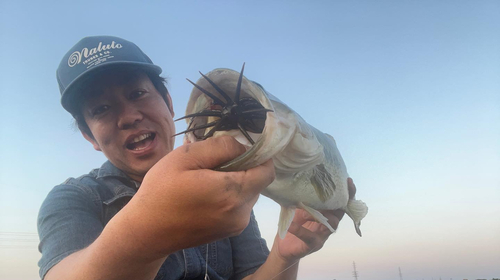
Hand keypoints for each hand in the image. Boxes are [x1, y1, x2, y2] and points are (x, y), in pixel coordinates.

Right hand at [117, 136, 275, 258]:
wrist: (146, 231)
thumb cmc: (161, 191)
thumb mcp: (186, 157)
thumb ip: (220, 147)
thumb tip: (243, 146)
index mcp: (233, 194)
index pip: (267, 171)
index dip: (259, 155)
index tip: (239, 147)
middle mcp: (241, 213)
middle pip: (257, 182)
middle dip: (242, 167)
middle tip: (213, 162)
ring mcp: (235, 226)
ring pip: (248, 193)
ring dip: (235, 182)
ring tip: (206, 178)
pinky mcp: (228, 232)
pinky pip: (239, 206)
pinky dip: (229, 196)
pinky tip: (205, 193)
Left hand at [273, 178, 356, 261]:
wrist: (284, 247)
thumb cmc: (294, 225)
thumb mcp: (297, 208)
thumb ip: (302, 197)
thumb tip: (298, 179)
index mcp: (326, 214)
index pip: (339, 202)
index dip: (346, 193)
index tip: (348, 180)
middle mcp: (328, 224)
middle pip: (341, 212)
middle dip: (344, 199)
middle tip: (344, 187)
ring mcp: (322, 235)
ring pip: (332, 223)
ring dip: (320, 213)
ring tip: (305, 207)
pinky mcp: (313, 245)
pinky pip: (309, 237)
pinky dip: (299, 230)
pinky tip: (291, 225)